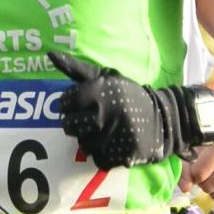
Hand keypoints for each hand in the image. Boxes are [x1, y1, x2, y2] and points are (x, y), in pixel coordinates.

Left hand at [49, 50, 213, 169]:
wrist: (164, 120)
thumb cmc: (129, 97)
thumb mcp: (107, 78)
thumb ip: (77, 69)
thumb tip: (50, 55)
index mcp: (102, 91)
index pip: (66, 101)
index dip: (70, 104)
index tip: (80, 103)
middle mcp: (107, 113)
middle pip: (69, 126)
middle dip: (75, 124)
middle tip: (90, 119)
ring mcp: (114, 136)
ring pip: (83, 145)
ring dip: (90, 140)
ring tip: (106, 130)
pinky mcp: (122, 155)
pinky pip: (98, 159)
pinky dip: (104, 153)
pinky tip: (115, 142)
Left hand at [178, 140, 213, 211]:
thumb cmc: (212, 153)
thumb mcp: (197, 154)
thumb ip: (186, 169)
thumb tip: (185, 188)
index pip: (201, 172)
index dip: (195, 176)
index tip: (197, 171)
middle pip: (209, 186)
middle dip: (204, 185)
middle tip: (208, 177)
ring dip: (213, 193)